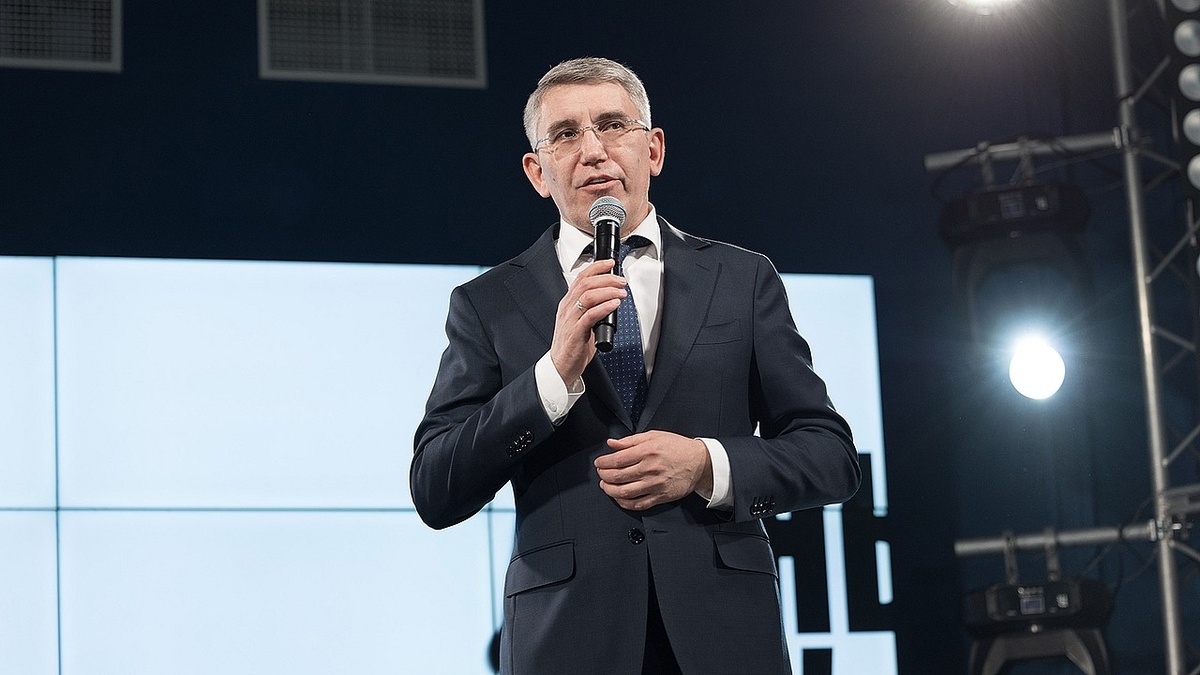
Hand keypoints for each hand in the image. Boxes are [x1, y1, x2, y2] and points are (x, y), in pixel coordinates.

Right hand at [550, 259, 626, 384]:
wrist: (561, 366)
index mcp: (568, 304)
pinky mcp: (576, 333)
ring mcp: (570, 320)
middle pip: (585, 283)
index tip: (611, 264)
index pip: (580, 278)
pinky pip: (590, 315)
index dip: (596, 267)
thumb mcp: (582, 322)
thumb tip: (612, 301)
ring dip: (608, 291)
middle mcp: (567, 308)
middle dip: (606, 278)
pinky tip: (614, 304)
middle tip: (622, 281)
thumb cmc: (573, 346)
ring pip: (587, 296)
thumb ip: (593, 310)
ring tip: (621, 292)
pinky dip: (604, 307)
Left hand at [594, 431, 713, 510]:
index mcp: (647, 451)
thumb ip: (630, 440)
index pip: (617, 460)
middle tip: (601, 473)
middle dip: (603, 476)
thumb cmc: (678, 448)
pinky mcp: (660, 496)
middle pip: (617, 476)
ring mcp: (655, 484)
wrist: (699, 462)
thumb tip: (612, 444)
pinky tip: (619, 498)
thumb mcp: (654, 436)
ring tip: (606, 485)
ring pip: (624, 492)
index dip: (603, 462)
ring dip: (610, 490)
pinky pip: (638, 504)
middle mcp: (650, 468)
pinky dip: (624, 503)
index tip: (599, 463)